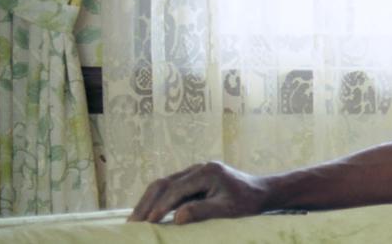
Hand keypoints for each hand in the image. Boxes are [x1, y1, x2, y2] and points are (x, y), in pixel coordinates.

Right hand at [129, 160, 271, 223]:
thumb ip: (202, 211)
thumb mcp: (226, 209)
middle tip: (132, 224)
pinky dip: (157, 200)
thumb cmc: (246, 202)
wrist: (260, 191)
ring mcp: (195, 172)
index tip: (148, 224)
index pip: (176, 189)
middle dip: (147, 203)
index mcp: (207, 172)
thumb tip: (175, 217)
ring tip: (134, 221)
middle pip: (164, 183)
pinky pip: (170, 188)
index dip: (160, 206)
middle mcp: (198, 168)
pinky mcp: (194, 179)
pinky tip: (148, 214)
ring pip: (164, 184)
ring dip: (148, 201)